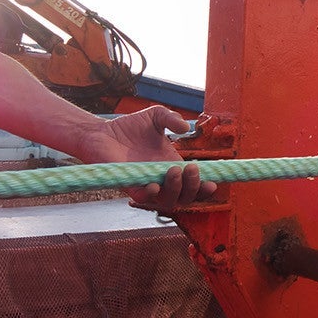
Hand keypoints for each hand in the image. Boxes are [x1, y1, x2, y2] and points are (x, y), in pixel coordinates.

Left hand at [83, 106, 215, 212]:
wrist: (102, 132)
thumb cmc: (129, 127)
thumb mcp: (155, 116)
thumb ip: (171, 118)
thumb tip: (185, 127)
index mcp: (172, 164)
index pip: (194, 183)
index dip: (205, 187)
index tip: (214, 182)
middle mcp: (163, 178)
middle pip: (186, 196)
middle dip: (194, 187)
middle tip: (191, 169)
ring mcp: (148, 184)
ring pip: (169, 201)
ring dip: (176, 189)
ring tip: (174, 170)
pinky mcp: (131, 186)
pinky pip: (145, 199)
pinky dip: (152, 194)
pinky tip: (154, 184)